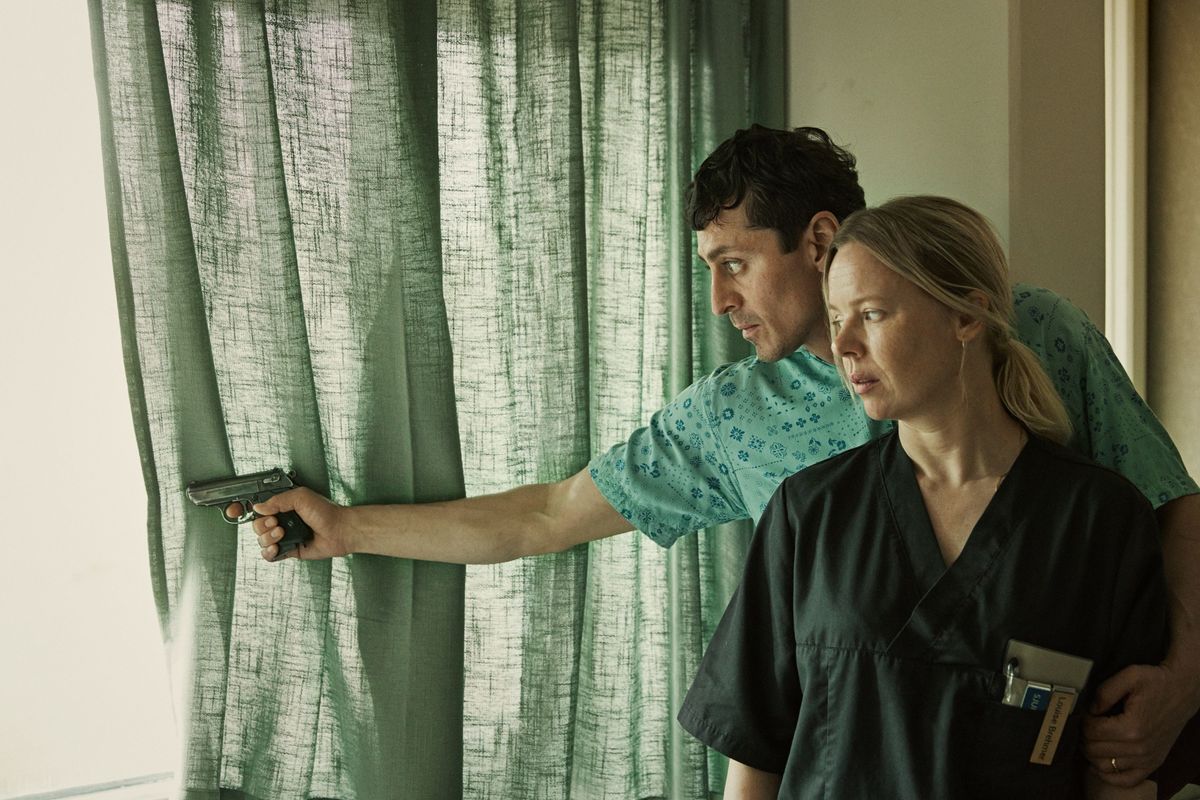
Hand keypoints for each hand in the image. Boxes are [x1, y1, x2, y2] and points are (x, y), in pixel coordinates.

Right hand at [249, 487, 349, 561]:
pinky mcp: (288, 550)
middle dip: (261, 525)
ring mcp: (283, 536)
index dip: (241, 508)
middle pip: (255, 525)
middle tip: (276, 522)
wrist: (339, 530)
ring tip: (282, 533)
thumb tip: (258, 507)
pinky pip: (269, 555)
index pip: (255, 506)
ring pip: (261, 540)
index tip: (234, 511)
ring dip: (268, 538)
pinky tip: (277, 548)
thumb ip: (278, 500)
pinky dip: (269, 552)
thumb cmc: (325, 511)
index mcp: (281, 505)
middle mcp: (280, 520)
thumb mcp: (301, 497)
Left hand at [1082, 663, 1196, 786]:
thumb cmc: (1156, 682)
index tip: (1088, 713)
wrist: (1182, 692)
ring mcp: (1146, 759)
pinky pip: (1126, 780)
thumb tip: (1090, 710)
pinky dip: (1109, 776)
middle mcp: (1139, 748)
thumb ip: (1104, 692)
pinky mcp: (1152, 764)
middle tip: (1088, 725)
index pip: (1091, 732)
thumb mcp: (1129, 676)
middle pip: (1094, 750)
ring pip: (1104, 766)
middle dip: (1084, 736)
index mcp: (1131, 727)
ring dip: (1091, 754)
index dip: (1083, 721)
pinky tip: (1099, 765)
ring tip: (1092, 740)